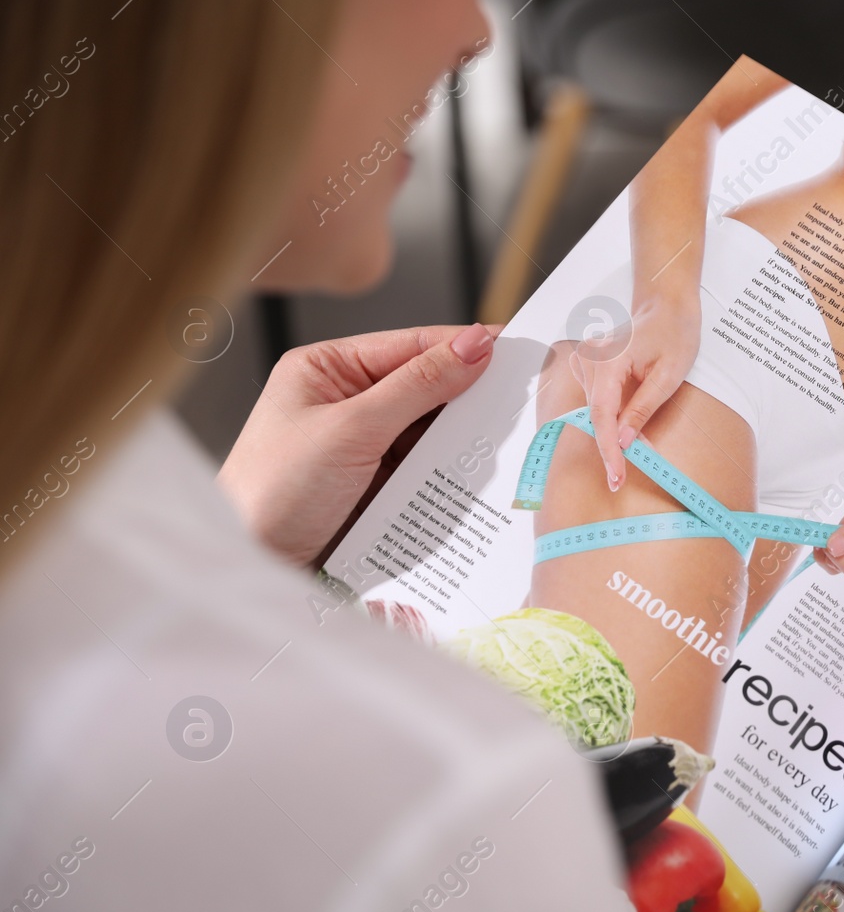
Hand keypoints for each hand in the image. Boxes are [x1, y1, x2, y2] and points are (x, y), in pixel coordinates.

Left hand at [218, 323, 496, 566]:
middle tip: (524, 400)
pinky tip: (478, 474)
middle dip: (469, 397)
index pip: (410, 346)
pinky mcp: (378, 488)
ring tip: (507, 441)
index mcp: (328, 370)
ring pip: (432, 432)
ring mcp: (365, 447)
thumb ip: (417, 385)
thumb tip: (473, 345)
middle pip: (427, 388)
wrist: (251, 566)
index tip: (515, 348)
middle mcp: (347, 403)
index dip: (463, 346)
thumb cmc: (273, 491)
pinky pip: (427, 470)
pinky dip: (451, 473)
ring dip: (463, 440)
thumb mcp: (351, 428)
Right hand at [567, 298, 700, 490]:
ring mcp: (585, 359)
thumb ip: (643, 409)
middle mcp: (589, 358)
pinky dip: (611, 415)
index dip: (608, 449)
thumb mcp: (668, 376)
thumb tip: (623, 441)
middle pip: (596, 415)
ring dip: (614, 429)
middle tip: (625, 472)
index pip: (602, 414)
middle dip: (613, 445)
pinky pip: (595, 400)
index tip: (615, 476)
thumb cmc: (674, 334)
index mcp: (608, 359)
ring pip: (595, 410)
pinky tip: (628, 415)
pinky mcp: (587, 364)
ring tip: (639, 437)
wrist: (667, 308)